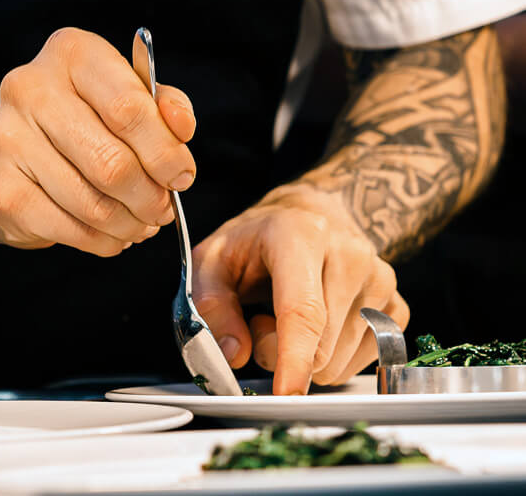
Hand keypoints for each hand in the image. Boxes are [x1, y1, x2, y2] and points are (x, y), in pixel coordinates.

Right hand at [0, 28, 195, 252]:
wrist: (18, 145)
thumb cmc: (88, 115)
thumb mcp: (131, 94)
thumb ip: (164, 105)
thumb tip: (181, 128)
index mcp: (73, 53)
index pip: (129, 108)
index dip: (165, 152)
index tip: (182, 176)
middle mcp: (31, 89)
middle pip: (112, 162)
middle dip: (151, 196)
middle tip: (164, 208)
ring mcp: (9, 140)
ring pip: (93, 204)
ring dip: (131, 223)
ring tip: (143, 222)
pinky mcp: (1, 191)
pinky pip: (69, 229)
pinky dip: (103, 241)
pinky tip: (114, 233)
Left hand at [192, 183, 407, 393]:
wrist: (308, 216)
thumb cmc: (258, 240)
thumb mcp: (213, 260)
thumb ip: (212, 306)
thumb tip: (234, 354)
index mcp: (301, 235)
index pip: (304, 309)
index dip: (293, 358)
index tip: (286, 393)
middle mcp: (350, 254)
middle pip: (319, 346)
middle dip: (279, 352)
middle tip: (262, 318)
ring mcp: (380, 279)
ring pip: (339, 363)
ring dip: (307, 355)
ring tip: (290, 314)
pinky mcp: (397, 305)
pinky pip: (363, 363)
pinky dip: (334, 358)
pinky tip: (321, 324)